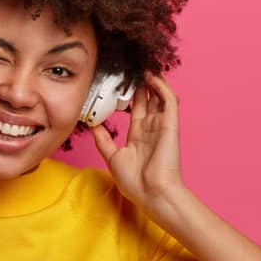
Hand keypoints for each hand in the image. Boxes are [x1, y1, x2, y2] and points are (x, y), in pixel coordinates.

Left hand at [90, 71, 182, 210]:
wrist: (152, 194)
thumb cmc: (135, 183)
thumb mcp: (112, 158)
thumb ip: (103, 140)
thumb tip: (91, 126)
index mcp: (138, 136)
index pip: (134, 109)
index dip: (127, 95)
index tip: (116, 82)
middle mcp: (150, 128)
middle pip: (146, 99)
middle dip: (138, 84)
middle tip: (129, 68)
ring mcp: (161, 125)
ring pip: (159, 96)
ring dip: (152, 81)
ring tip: (141, 66)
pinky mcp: (170, 124)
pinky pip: (168, 100)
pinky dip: (161, 87)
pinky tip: (151, 76)